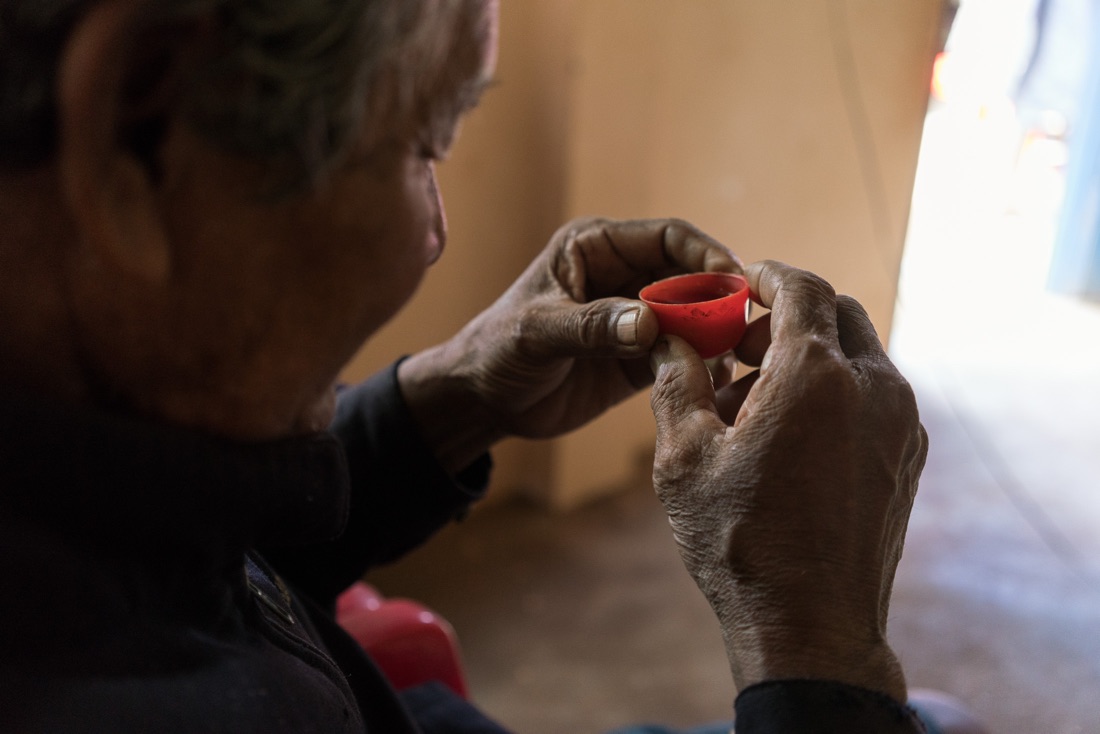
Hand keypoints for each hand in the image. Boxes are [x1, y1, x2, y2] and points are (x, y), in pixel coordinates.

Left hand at [398, 217, 739, 471]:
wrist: (482, 401)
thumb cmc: (497, 351)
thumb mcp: (538, 333)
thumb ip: (591, 326)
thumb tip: (649, 322)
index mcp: (596, 248)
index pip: (667, 236)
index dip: (706, 252)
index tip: (734, 280)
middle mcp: (623, 276)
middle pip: (690, 275)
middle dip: (719, 297)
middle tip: (744, 325)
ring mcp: (635, 317)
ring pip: (694, 316)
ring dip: (716, 333)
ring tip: (735, 356)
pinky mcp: (639, 357)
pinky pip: (683, 353)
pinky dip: (702, 364)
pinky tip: (715, 380)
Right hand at [648, 260, 926, 702]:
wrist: (811, 625)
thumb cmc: (740, 541)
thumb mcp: (684, 457)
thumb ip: (675, 380)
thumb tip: (665, 336)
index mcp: (817, 375)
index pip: (802, 286)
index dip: (766, 276)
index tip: (740, 283)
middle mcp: (874, 387)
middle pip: (839, 314)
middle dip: (789, 316)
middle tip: (741, 346)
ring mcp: (901, 422)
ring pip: (859, 355)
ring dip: (811, 356)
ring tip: (756, 403)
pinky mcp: (908, 454)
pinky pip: (875, 395)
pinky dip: (836, 391)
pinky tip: (791, 436)